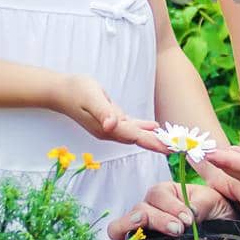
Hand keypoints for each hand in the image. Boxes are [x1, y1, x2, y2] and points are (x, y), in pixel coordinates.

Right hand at [49, 73, 168, 151]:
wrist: (60, 91)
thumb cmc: (76, 91)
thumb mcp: (91, 98)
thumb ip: (102, 112)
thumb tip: (111, 126)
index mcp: (109, 128)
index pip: (135, 137)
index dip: (153, 142)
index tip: (169, 148)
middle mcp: (110, 131)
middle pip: (139, 139)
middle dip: (158, 144)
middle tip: (178, 148)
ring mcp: (110, 127)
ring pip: (136, 134)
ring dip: (153, 138)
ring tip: (171, 141)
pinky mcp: (109, 120)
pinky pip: (131, 127)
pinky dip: (143, 128)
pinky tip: (154, 127)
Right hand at [107, 182, 235, 239]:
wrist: (223, 228)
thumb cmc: (215, 208)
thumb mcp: (214, 200)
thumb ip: (202, 203)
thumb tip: (191, 212)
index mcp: (166, 193)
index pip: (157, 195)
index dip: (170, 206)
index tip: (189, 219)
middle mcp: (151, 209)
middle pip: (139, 210)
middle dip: (156, 220)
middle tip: (177, 230)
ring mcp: (146, 231)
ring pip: (125, 230)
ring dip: (135, 237)